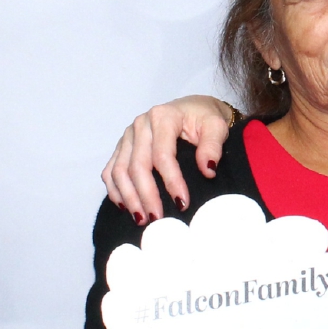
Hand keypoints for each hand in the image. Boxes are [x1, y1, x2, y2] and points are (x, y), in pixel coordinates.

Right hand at [100, 96, 234, 223]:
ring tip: (142, 219)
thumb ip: (213, 145)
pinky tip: (125, 207)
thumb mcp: (217, 126)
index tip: (182, 203)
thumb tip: (207, 170)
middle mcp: (140, 125)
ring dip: (129, 198)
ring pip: (119, 171)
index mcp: (163, 117)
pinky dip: (115, 190)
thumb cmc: (204, 118)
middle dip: (146, 196)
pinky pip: (110, 170)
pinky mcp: (122, 146)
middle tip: (158, 219)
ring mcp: (128, 136)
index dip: (171, 181)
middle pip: (137, 166)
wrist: (193, 109)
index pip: (162, 155)